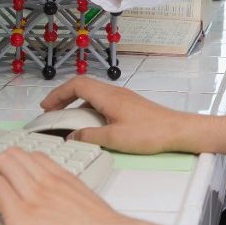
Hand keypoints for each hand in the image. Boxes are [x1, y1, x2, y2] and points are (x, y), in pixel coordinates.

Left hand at [0, 147, 177, 224]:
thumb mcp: (87, 203)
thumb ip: (68, 198)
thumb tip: (57, 207)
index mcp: (63, 178)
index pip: (31, 156)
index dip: (11, 166)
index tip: (4, 180)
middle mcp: (47, 180)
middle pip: (10, 155)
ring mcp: (34, 195)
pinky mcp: (23, 215)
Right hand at [41, 76, 209, 154]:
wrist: (179, 131)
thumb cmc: (153, 132)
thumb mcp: (114, 139)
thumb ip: (89, 137)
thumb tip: (72, 137)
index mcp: (108, 96)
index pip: (76, 85)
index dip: (57, 94)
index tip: (46, 106)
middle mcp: (115, 93)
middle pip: (82, 87)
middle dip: (63, 98)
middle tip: (52, 112)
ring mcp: (123, 99)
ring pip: (93, 96)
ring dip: (77, 106)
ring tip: (67, 122)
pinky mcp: (130, 107)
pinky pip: (103, 104)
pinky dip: (90, 111)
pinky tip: (90, 128)